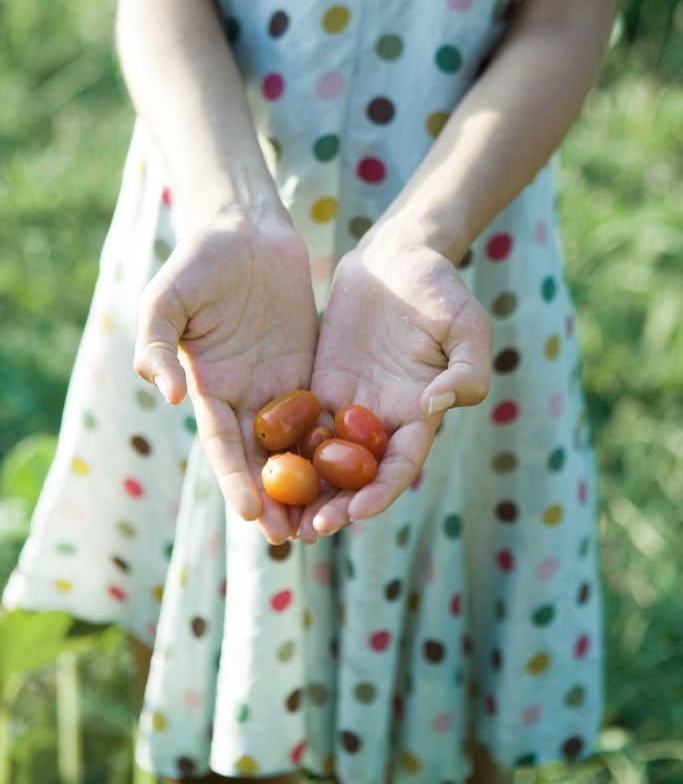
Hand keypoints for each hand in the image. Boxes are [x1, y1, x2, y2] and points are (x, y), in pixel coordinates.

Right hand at [133, 214, 318, 543]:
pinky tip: (356, 470)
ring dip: (307, 484)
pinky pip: (324, 411)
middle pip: (260, 459)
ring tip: (325, 520)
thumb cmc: (198, 260)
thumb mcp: (166, 300)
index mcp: (209, 388)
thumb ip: (157, 346)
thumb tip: (166, 397)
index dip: (235, 481)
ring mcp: (279, 385)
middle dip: (274, 499)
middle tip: (291, 539)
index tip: (250, 515)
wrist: (246, 230)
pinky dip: (334, 443)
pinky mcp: (309, 369)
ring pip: (296, 445)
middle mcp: (245, 396)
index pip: (223, 446)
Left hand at [297, 240, 492, 540]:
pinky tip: (259, 468)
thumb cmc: (442, 289)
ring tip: (280, 516)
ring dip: (305, 491)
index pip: (401, 466)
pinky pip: (300, 423)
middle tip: (309, 529)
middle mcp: (383, 419)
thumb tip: (434, 407)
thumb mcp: (468, 326)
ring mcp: (350, 404)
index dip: (381, 493)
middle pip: (358, 476)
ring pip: (325, 459)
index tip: (356, 513)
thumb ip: (466, 370)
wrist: (398, 255)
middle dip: (336, 506)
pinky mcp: (321, 385)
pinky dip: (285, 450)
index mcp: (421, 414)